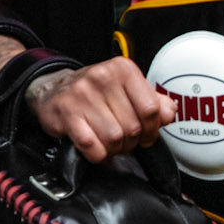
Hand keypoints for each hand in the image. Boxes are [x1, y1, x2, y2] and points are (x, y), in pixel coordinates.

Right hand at [26, 57, 174, 162]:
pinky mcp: (65, 112)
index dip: (153, 129)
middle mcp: (102, 77)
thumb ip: (154, 101)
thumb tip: (169, 114)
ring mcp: (82, 94)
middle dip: (132, 141)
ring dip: (115, 148)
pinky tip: (96, 148)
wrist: (54, 89)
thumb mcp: (128, 89)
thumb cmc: (96, 93)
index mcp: (123, 69)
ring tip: (110, 143)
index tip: (147, 134)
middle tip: (125, 141)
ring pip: (114, 138)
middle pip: (133, 127)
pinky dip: (97, 154)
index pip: (151, 109)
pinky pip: (91, 145)